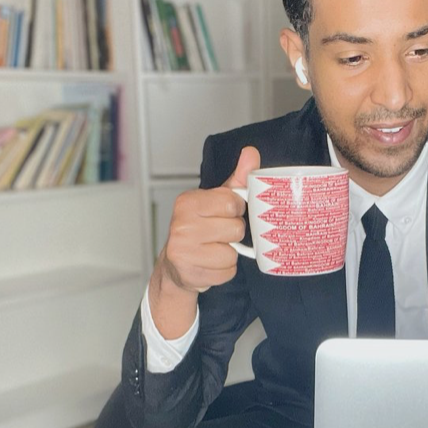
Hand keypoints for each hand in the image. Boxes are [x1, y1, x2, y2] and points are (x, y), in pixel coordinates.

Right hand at [158, 146, 260, 293]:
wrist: (176, 265)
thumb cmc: (200, 229)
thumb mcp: (217, 200)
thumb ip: (237, 178)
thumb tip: (251, 153)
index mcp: (188, 202)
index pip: (232, 202)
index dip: (235, 210)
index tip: (225, 213)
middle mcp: (181, 225)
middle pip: (236, 228)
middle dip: (234, 233)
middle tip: (219, 233)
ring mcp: (183, 250)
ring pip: (232, 253)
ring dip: (230, 253)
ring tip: (214, 249)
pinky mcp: (190, 274)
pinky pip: (227, 272)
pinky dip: (224, 270)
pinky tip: (211, 264)